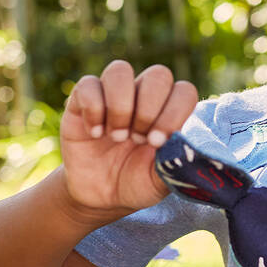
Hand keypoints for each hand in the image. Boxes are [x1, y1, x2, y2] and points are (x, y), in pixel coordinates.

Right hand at [59, 60, 197, 216]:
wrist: (100, 196)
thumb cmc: (137, 182)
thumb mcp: (160, 181)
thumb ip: (175, 163)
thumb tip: (184, 146)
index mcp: (170, 111)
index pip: (184, 91)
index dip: (174, 113)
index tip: (158, 143)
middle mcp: (144, 96)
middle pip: (158, 75)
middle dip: (148, 110)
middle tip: (139, 140)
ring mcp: (114, 95)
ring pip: (120, 70)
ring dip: (121, 106)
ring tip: (117, 136)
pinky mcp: (82, 100)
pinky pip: (88, 84)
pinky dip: (93, 110)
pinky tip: (95, 134)